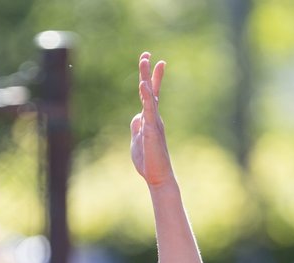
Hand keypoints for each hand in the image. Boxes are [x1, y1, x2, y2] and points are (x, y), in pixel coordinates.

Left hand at [130, 52, 172, 188]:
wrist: (158, 176)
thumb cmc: (149, 161)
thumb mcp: (138, 139)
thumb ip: (137, 126)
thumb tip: (136, 117)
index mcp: (150, 119)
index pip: (149, 95)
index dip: (150, 78)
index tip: (151, 61)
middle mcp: (154, 117)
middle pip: (150, 90)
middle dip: (148, 72)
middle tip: (147, 54)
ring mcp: (154, 122)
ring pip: (149, 96)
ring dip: (146, 77)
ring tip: (145, 61)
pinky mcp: (152, 130)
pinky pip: (149, 110)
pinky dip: (146, 97)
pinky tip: (143, 85)